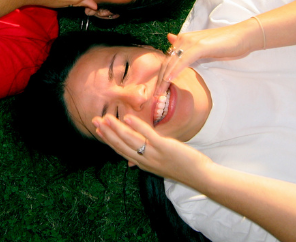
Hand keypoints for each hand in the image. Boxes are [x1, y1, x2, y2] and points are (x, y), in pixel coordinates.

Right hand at [93, 114, 209, 184]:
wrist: (200, 176)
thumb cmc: (182, 168)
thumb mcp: (159, 166)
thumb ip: (145, 160)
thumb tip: (130, 162)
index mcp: (142, 164)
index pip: (121, 150)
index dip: (108, 140)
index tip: (98, 130)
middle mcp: (145, 160)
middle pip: (121, 145)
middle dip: (107, 132)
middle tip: (95, 120)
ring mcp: (154, 154)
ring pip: (131, 140)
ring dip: (117, 128)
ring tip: (107, 117)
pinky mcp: (164, 148)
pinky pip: (148, 136)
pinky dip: (137, 126)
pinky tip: (128, 117)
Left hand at [154, 20, 261, 95]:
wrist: (243, 37)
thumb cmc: (226, 44)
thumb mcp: (203, 49)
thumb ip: (188, 51)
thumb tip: (171, 41)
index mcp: (183, 40)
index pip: (168, 60)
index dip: (161, 75)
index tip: (157, 90)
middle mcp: (184, 39)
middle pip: (166, 62)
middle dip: (159, 79)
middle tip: (155, 95)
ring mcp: (191, 41)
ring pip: (172, 62)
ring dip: (164, 79)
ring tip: (159, 93)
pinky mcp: (199, 46)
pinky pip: (183, 60)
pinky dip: (175, 71)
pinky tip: (169, 81)